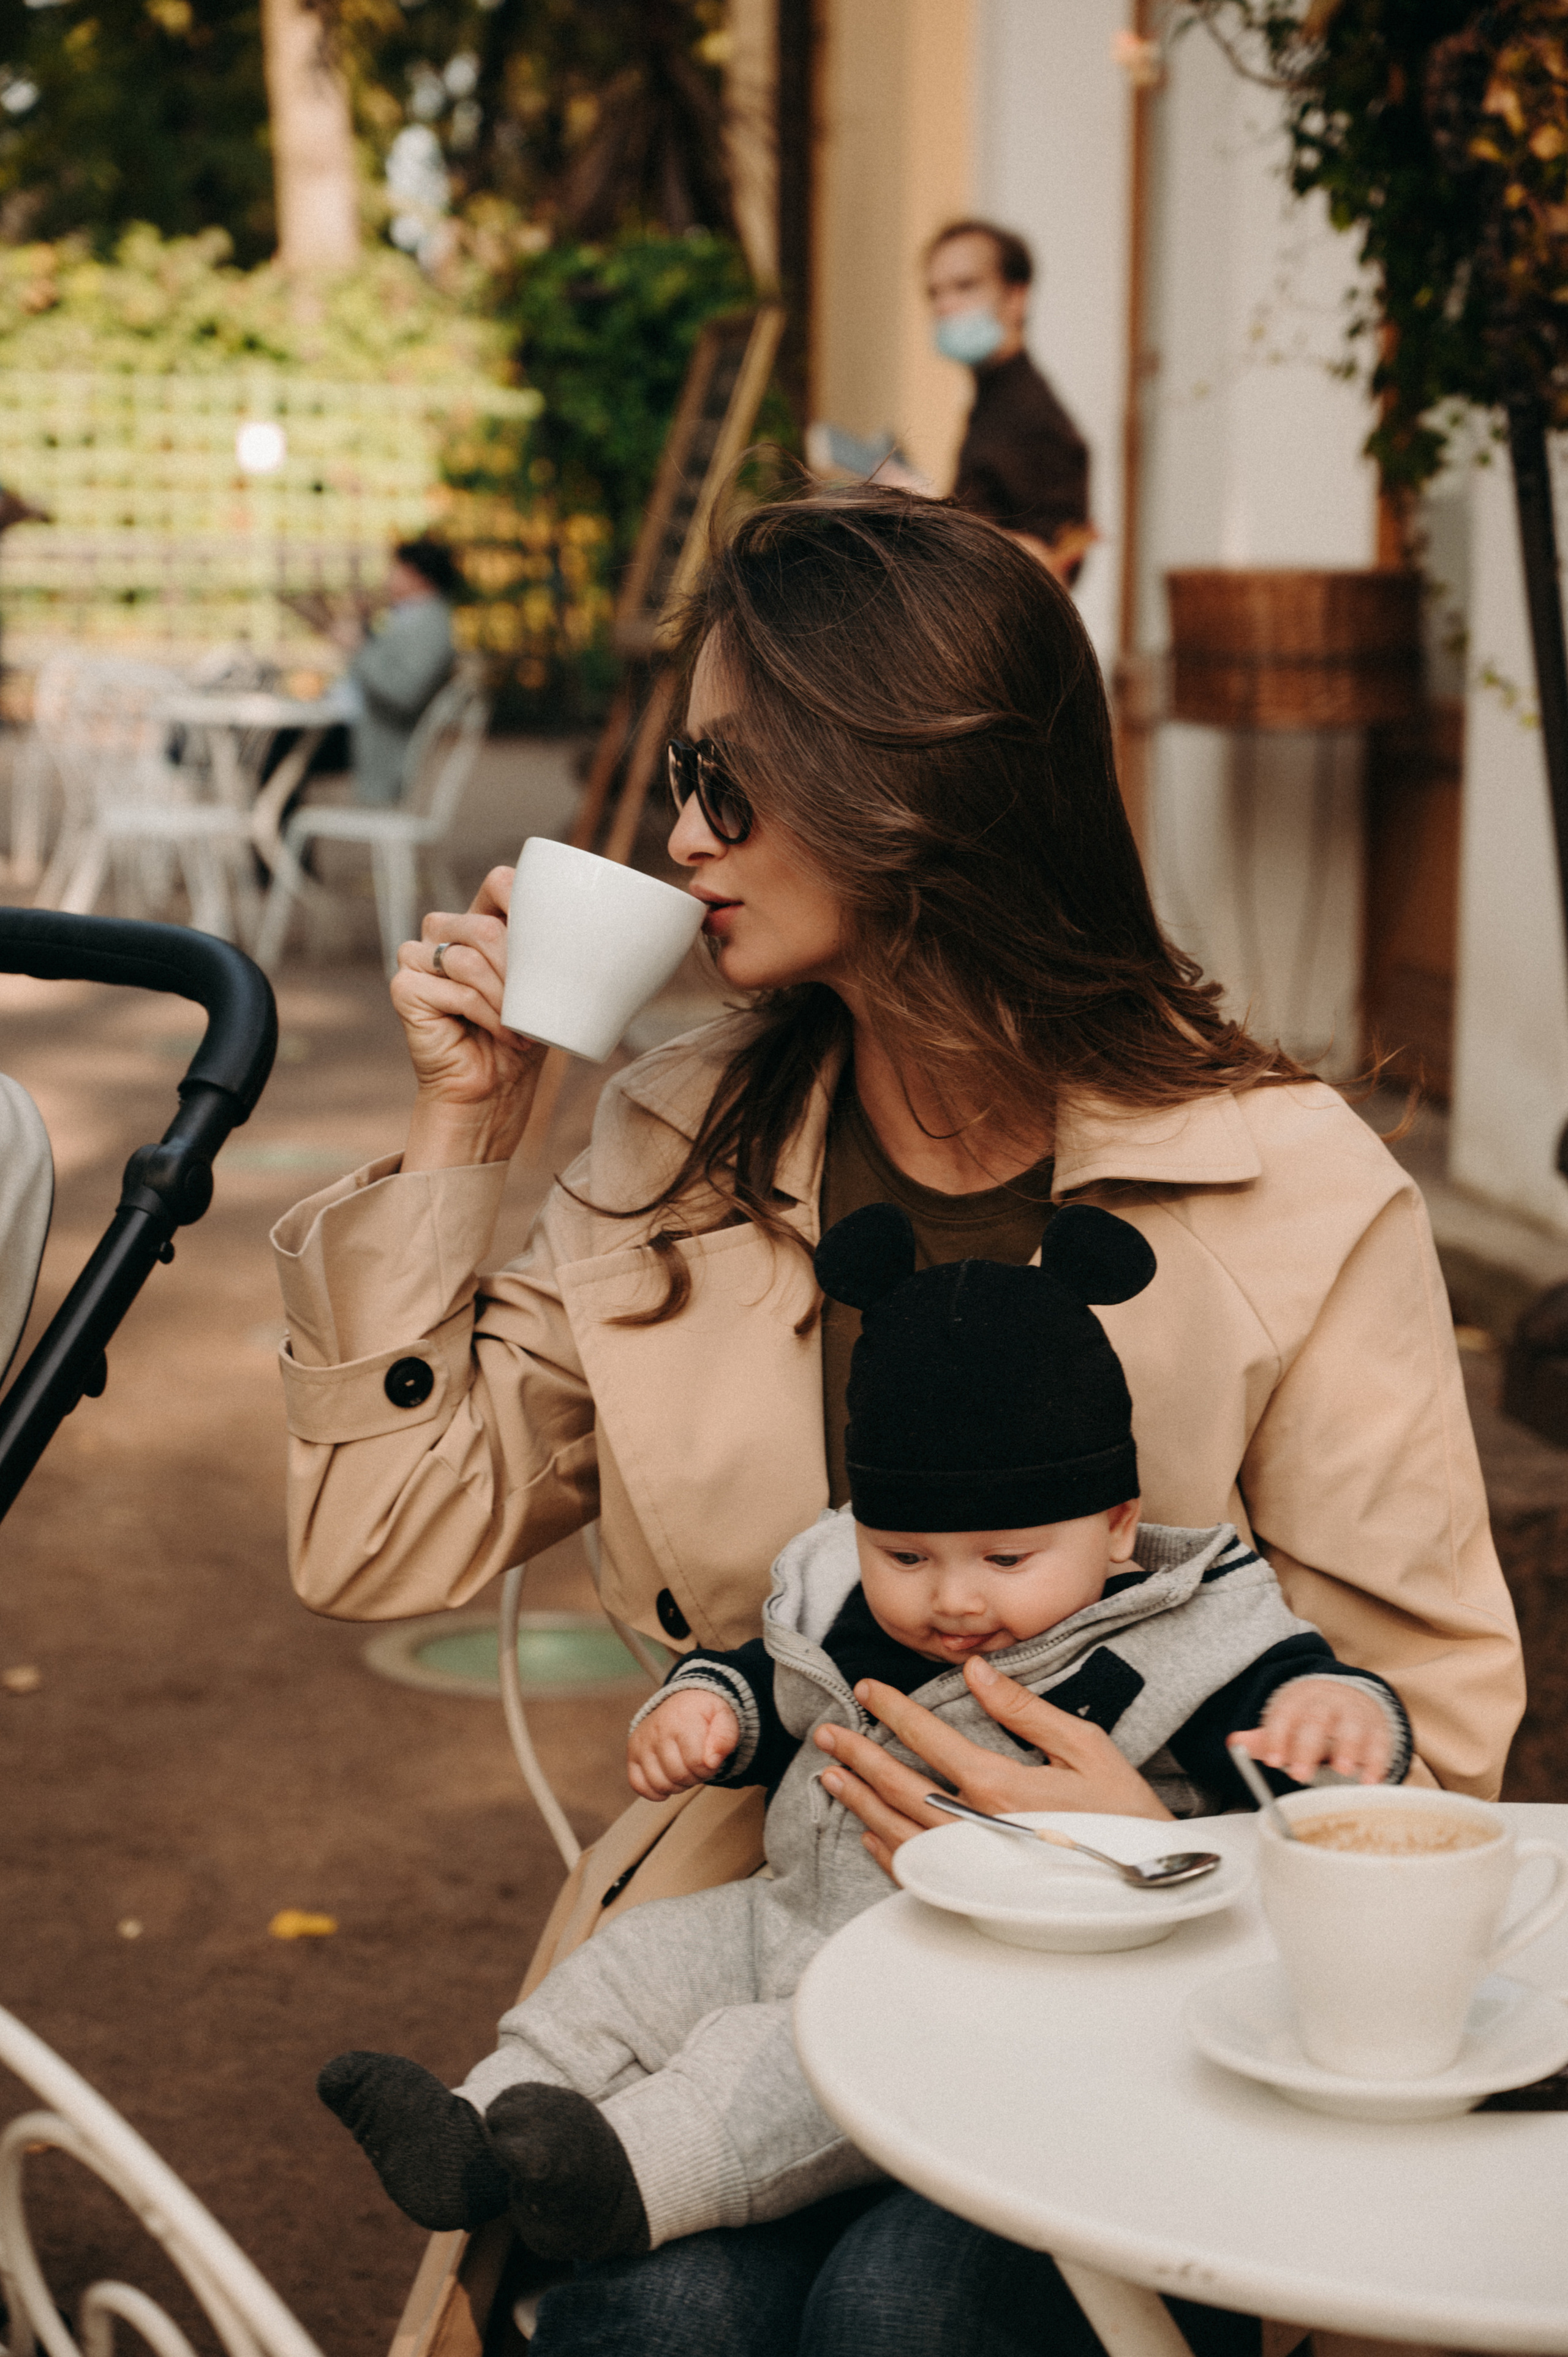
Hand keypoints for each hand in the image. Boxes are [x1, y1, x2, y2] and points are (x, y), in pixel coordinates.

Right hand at [392, 868, 547, 1169]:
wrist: (492, 1092)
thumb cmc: (523, 1039)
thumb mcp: (546, 988)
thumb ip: (554, 952)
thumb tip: (603, 925)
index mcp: (479, 921)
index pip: (498, 883)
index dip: (523, 894)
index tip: (553, 925)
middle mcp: (444, 932)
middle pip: (484, 926)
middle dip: (518, 969)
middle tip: (535, 1002)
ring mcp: (418, 957)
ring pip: (468, 958)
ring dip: (505, 998)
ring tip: (521, 1027)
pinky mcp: (405, 987)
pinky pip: (455, 989)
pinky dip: (486, 1015)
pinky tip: (502, 1034)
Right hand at [627, 1690, 738, 1801]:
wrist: (683, 1702)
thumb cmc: (705, 1714)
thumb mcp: (725, 1717)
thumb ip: (725, 1738)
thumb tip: (712, 1761)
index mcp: (682, 1720)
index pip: (697, 1763)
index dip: (709, 1769)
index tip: (710, 1760)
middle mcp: (658, 1730)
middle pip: (678, 1775)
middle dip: (694, 1778)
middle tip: (698, 1766)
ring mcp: (642, 1742)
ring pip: (659, 1783)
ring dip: (677, 1786)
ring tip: (684, 1770)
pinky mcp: (632, 1752)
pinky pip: (638, 1784)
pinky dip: (654, 1791)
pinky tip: (667, 1781)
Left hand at [813, 1653, 1170, 1881]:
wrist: (1149, 1884)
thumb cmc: (1123, 1814)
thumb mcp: (1083, 1748)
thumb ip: (1023, 1710)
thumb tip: (977, 1672)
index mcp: (999, 1786)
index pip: (929, 1738)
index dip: (893, 1710)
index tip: (867, 1689)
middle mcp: (974, 1827)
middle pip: (898, 1785)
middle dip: (857, 1754)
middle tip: (827, 1733)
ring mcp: (971, 1866)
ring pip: (897, 1830)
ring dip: (860, 1800)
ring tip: (832, 1777)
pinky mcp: (975, 1894)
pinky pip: (916, 1872)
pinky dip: (884, 1851)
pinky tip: (868, 1834)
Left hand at [1234, 1678, 1391, 1786]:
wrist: (1349, 1695)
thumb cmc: (1310, 1719)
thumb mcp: (1286, 1723)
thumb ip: (1264, 1739)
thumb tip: (1234, 1743)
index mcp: (1298, 1699)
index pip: (1284, 1714)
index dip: (1277, 1737)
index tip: (1272, 1761)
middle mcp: (1327, 1703)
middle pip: (1316, 1720)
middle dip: (1307, 1747)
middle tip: (1299, 1775)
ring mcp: (1354, 1714)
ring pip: (1352, 1727)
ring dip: (1348, 1748)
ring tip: (1342, 1770)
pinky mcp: (1378, 1729)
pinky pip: (1380, 1743)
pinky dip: (1376, 1763)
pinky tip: (1370, 1781)